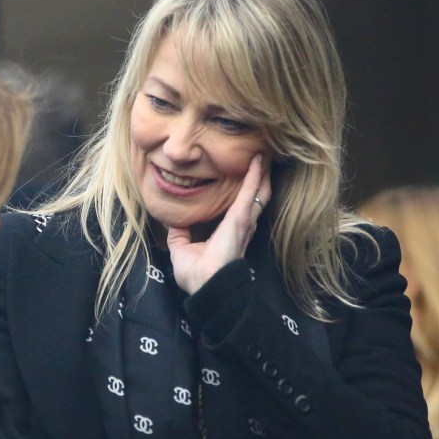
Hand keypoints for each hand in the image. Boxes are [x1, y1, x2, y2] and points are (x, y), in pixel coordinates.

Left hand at [167, 153, 271, 294]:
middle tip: (261, 158)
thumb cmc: (196, 274)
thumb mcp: (182, 249)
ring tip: (264, 153)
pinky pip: (250, 191)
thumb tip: (173, 221)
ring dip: (262, 173)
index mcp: (228, 232)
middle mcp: (241, 225)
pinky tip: (258, 160)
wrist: (206, 285)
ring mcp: (243, 221)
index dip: (243, 192)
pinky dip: (255, 175)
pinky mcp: (240, 217)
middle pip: (255, 197)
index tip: (243, 174)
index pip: (239, 207)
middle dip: (259, 178)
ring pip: (258, 191)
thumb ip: (180, 233)